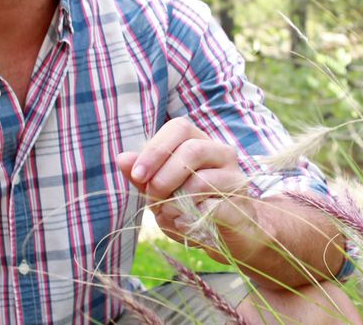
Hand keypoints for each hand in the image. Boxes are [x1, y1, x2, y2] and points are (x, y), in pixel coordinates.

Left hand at [116, 117, 269, 260]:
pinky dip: (190, 220)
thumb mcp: (160, 190)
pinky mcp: (241, 204)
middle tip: (153, 198)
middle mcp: (221, 152)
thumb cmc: (190, 207)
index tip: (137, 176)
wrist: (227, 235)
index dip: (155, 150)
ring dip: (176, 202)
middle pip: (191, 150)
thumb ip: (142, 175)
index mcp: (199, 140)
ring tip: (170, 215)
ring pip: (201, 180)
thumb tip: (121, 158)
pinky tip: (186, 225)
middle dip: (163, 177)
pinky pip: (211, 209)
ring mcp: (235, 177)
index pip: (178, 128)